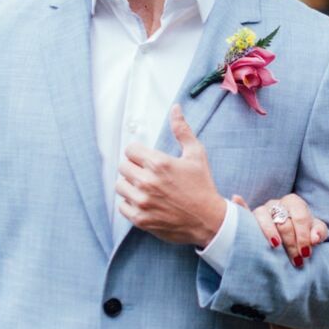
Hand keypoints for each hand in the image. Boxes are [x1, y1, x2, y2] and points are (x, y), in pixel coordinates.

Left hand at [116, 106, 227, 246]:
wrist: (209, 220)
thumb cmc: (202, 186)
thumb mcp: (196, 155)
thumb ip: (182, 130)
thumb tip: (175, 108)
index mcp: (159, 163)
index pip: (130, 149)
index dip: (138, 153)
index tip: (146, 159)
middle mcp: (147, 181)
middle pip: (123, 167)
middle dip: (133, 168)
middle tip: (147, 173)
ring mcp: (143, 201)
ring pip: (120, 186)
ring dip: (130, 185)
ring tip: (145, 188)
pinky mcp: (141, 219)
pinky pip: (122, 207)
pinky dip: (130, 204)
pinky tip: (145, 202)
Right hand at [240, 192, 327, 266]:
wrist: (291, 238)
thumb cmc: (303, 233)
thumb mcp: (315, 232)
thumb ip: (318, 232)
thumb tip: (314, 238)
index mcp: (293, 203)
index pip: (299, 216)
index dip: (303, 235)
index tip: (306, 253)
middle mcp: (276, 204)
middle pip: (283, 221)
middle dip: (291, 242)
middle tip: (296, 259)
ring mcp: (262, 211)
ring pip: (263, 217)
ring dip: (270, 232)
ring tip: (276, 245)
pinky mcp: (249, 219)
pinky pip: (242, 211)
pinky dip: (240, 205)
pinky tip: (237, 198)